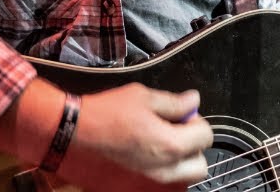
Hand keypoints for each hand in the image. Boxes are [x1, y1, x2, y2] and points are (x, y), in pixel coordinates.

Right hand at [57, 83, 212, 190]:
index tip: (182, 114)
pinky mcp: (135, 187)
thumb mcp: (144, 97)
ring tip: (161, 143)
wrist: (73, 133)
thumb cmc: (107, 113)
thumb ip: (174, 102)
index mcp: (171, 146)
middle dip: (193, 146)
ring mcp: (150, 183)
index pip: (206, 137)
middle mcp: (165, 171)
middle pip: (200, 166)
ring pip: (182, 179)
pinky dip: (162, 171)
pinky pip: (161, 183)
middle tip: (176, 130)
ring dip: (180, 162)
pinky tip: (147, 153)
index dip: (196, 120)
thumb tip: (193, 101)